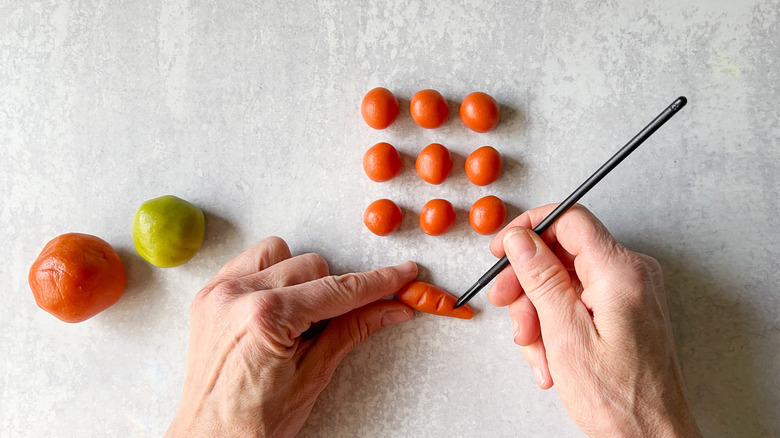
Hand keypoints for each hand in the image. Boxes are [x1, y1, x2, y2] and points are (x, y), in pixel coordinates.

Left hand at [165, 236, 416, 436]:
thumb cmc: (255, 422)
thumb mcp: (314, 376)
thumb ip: (353, 331)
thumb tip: (390, 308)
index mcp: (266, 318)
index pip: (337, 290)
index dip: (376, 283)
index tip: (401, 274)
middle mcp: (237, 295)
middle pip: (311, 265)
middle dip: (330, 293)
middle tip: (330, 325)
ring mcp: (218, 292)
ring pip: (279, 254)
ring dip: (297, 279)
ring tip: (296, 317)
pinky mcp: (208, 294)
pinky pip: (249, 262)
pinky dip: (269, 276)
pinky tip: (274, 306)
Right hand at [488, 205, 700, 437]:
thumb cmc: (618, 400)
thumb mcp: (565, 335)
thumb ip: (542, 279)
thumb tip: (520, 239)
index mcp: (621, 273)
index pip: (570, 220)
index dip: (528, 229)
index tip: (501, 249)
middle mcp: (631, 275)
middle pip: (562, 253)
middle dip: (527, 283)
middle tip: (506, 305)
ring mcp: (629, 293)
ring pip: (565, 281)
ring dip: (539, 313)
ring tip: (535, 351)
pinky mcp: (624, 310)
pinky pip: (579, 302)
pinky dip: (557, 325)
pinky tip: (550, 357)